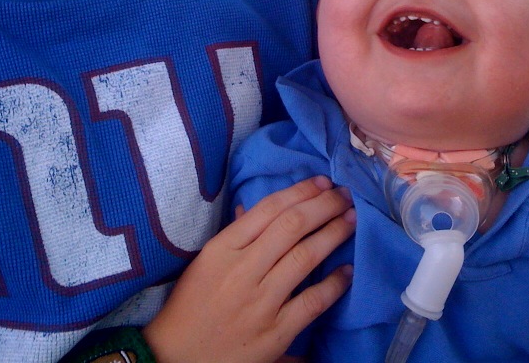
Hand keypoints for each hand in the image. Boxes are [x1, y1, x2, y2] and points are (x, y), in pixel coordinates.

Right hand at [143, 176, 355, 362]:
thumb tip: (257, 208)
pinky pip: (312, 302)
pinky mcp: (274, 333)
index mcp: (222, 249)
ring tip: (352, 220)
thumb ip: (236, 234)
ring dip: (334, 234)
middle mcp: (242, 270)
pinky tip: (348, 270)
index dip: (301, 191)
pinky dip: (334, 284)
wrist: (176, 357)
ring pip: (305, 257)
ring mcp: (260, 302)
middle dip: (324, 206)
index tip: (322, 182)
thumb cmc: (191, 305)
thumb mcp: (206, 262)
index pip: (268, 209)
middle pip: (292, 226)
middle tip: (345, 195)